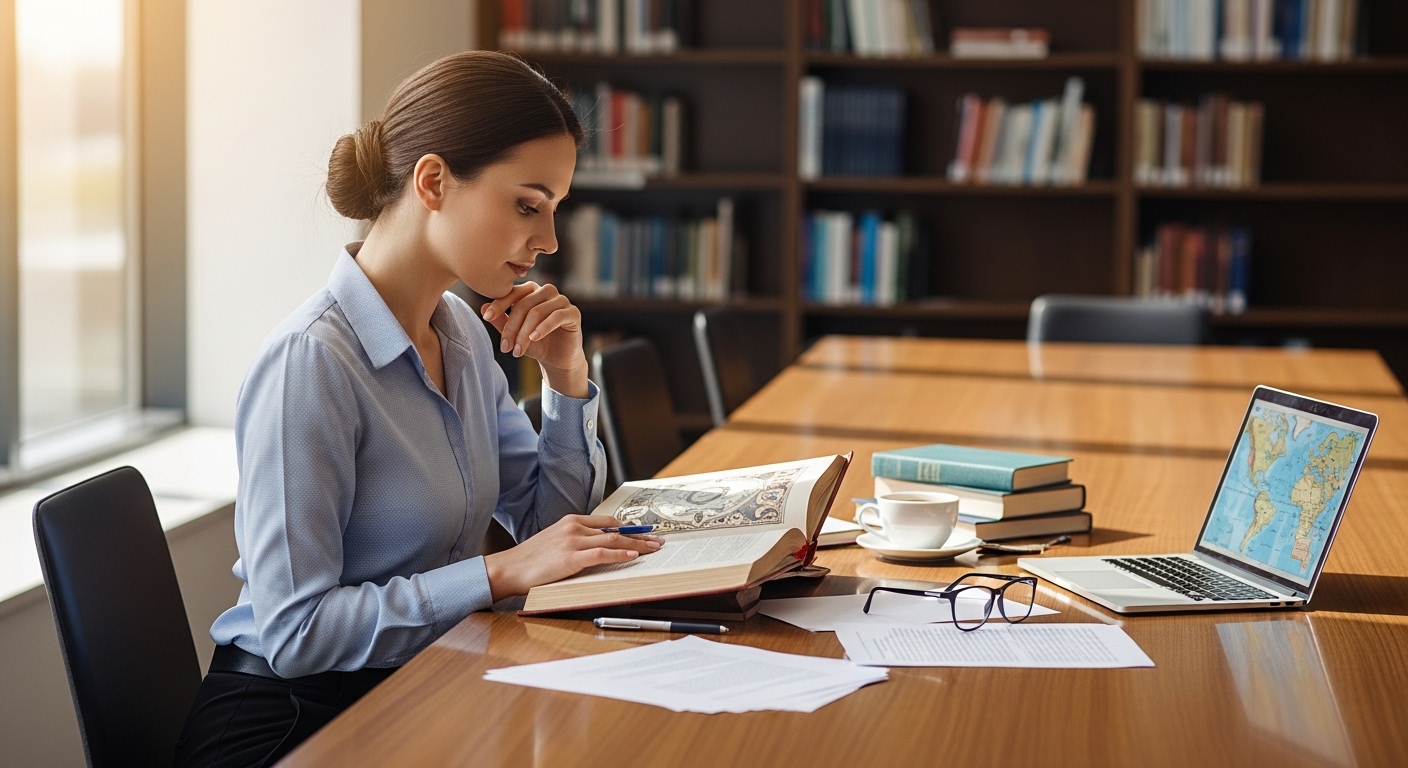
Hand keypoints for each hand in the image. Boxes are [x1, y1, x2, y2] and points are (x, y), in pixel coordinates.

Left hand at [481, 282, 588, 396]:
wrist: (557, 360)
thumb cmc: (535, 343)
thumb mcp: (515, 334)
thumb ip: (501, 321)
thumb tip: (482, 308)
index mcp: (531, 291)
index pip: (513, 293)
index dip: (499, 304)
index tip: (486, 317)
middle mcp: (546, 291)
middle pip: (524, 304)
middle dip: (512, 327)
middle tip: (505, 347)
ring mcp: (561, 300)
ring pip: (537, 312)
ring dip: (525, 333)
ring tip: (518, 351)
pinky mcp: (573, 313)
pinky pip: (556, 317)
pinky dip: (543, 328)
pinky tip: (534, 339)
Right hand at [483, 515, 664, 601]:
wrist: (509, 568)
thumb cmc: (531, 560)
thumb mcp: (555, 542)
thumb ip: (575, 540)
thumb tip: (598, 548)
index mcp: (571, 521)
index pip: (607, 521)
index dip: (629, 526)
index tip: (645, 532)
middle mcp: (574, 527)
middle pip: (615, 530)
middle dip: (640, 535)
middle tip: (659, 540)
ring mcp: (572, 541)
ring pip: (613, 539)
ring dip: (637, 544)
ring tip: (654, 549)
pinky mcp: (571, 557)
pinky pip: (602, 553)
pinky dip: (620, 554)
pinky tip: (633, 556)